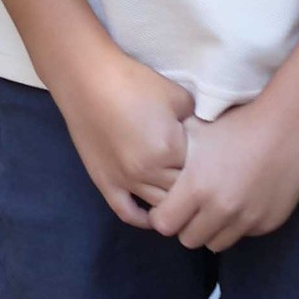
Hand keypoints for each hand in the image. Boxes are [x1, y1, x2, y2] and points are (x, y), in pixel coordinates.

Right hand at [55, 49, 194, 227]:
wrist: (88, 80)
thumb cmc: (134, 82)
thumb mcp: (177, 96)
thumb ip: (195, 121)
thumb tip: (201, 137)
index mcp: (170, 150)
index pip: (199, 171)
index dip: (205, 165)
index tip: (209, 160)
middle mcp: (148, 172)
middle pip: (181, 193)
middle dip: (190, 186)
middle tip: (197, 180)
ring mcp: (125, 181)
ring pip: (158, 206)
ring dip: (171, 203)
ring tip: (181, 199)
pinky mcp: (105, 182)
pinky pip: (126, 212)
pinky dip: (142, 219)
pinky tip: (153, 217)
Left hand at [150, 88, 298, 253]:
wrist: (288, 127)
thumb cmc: (238, 125)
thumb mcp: (196, 132)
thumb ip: (170, 155)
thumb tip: (148, 166)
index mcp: (196, 187)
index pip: (163, 224)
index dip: (163, 215)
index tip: (169, 205)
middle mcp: (220, 208)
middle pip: (188, 239)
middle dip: (186, 225)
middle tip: (193, 207)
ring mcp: (246, 219)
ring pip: (215, 243)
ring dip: (212, 229)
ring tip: (217, 205)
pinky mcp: (267, 224)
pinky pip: (243, 235)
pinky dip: (238, 224)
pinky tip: (243, 199)